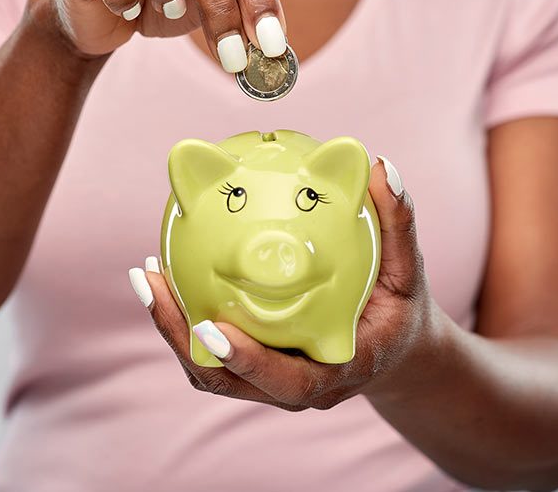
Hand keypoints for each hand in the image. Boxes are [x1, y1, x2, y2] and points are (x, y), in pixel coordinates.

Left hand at [128, 156, 439, 410]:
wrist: (392, 348)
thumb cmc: (400, 309)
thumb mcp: (410, 270)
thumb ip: (399, 225)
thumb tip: (386, 169)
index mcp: (333, 374)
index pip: (287, 380)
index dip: (247, 361)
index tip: (212, 327)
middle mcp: (294, 389)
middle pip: (225, 379)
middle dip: (181, 337)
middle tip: (154, 280)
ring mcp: (268, 383)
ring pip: (208, 369)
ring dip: (171, 326)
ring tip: (147, 272)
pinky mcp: (252, 370)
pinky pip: (209, 351)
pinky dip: (183, 317)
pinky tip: (167, 272)